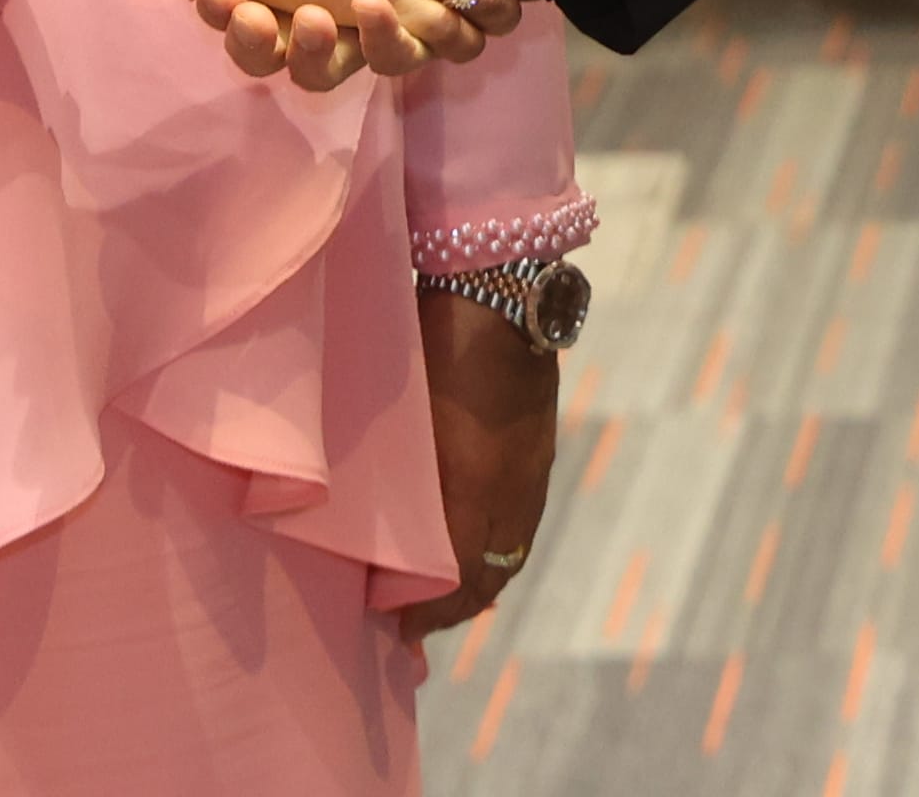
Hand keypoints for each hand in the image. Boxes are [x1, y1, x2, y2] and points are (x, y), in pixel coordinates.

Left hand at [395, 286, 558, 641]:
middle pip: (491, 574)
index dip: (428, 614)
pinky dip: (497, 546)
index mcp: (479, 488)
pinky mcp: (538, 448)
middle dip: (454, 608)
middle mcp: (515, 489)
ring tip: (442, 595)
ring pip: (510, 548)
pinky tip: (474, 542)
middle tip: (414, 625)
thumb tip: (381, 545)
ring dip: (479, 580)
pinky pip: (519, 520)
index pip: (463, 581)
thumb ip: (399, 482)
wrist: (497, 287)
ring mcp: (532, 468)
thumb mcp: (407, 418)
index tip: (394, 630)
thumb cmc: (435, 347)